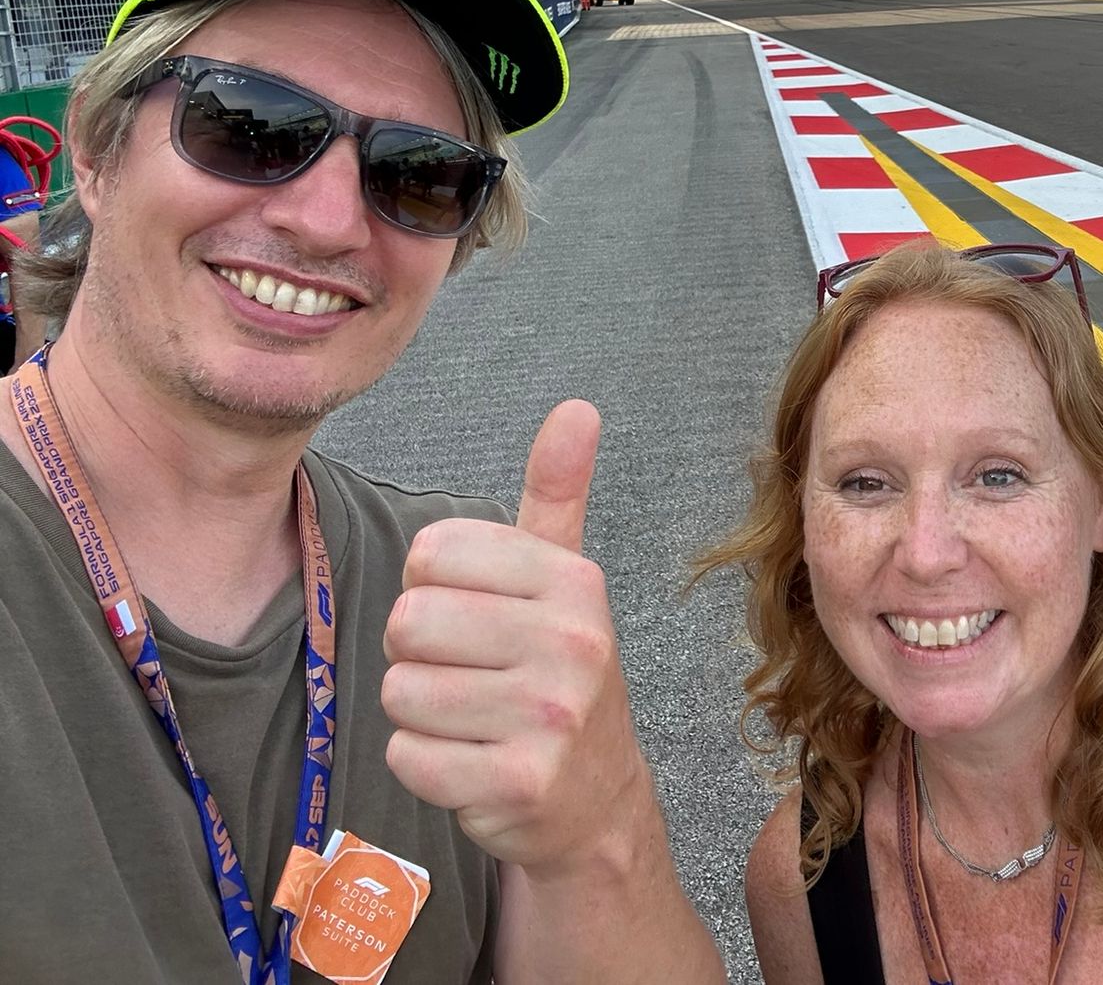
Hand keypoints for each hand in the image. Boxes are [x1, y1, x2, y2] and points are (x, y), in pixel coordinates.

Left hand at [383, 400, 650, 870]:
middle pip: (407, 623)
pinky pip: (408, 756)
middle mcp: (572, 642)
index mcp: (573, 581)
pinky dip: (424, 764)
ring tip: (472, 718)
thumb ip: (557, 494)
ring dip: (420, 712)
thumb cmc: (559, 674)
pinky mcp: (517, 781)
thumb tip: (576, 408)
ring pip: (401, 692)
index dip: (431, 587)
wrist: (596, 797)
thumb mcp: (564, 582)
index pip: (432, 553)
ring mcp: (548, 716)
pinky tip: (470, 760)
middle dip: (418, 654)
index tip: (473, 617)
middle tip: (467, 674)